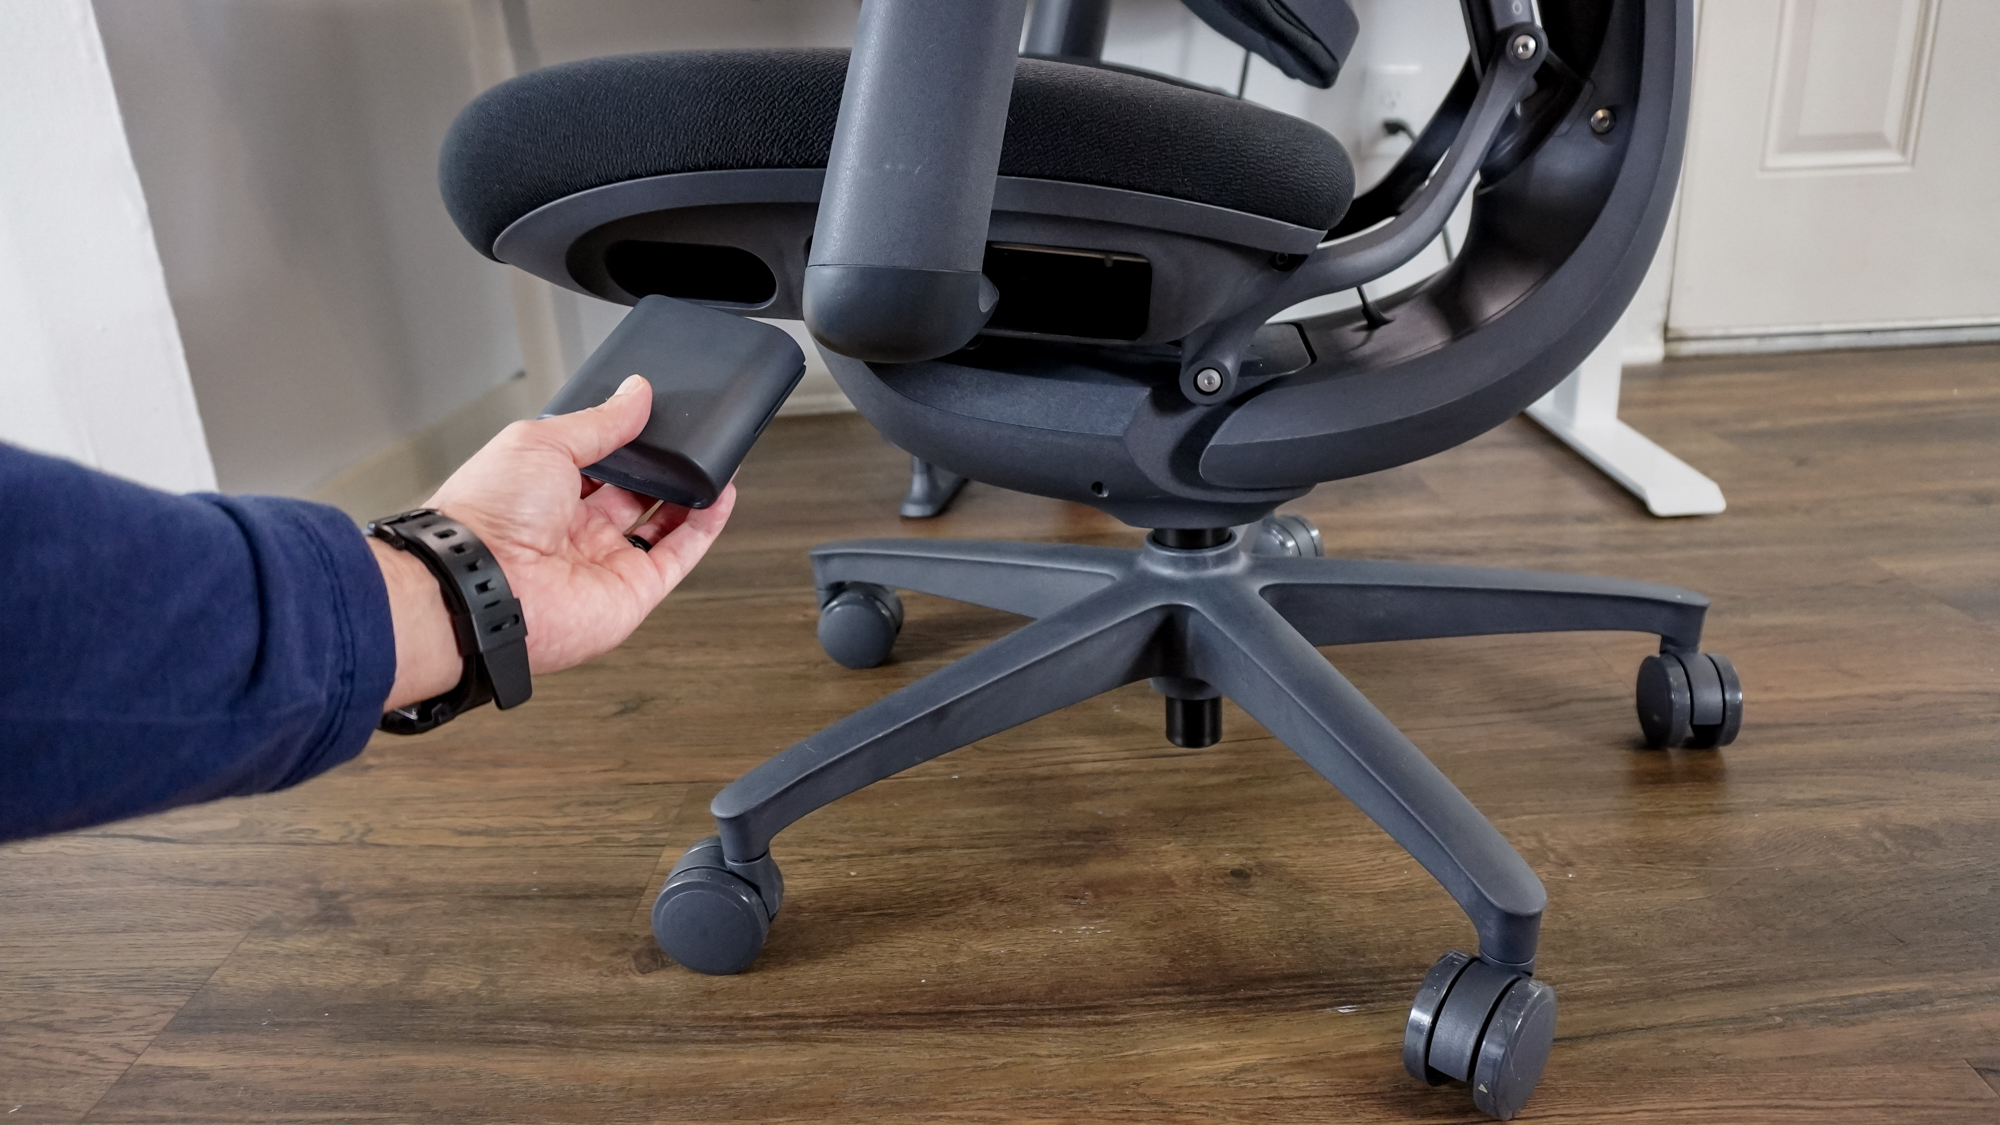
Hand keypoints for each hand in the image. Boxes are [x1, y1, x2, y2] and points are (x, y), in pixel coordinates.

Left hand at [373, 375, 733, 710]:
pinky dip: (706, 525)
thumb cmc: (488, 516)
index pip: (596, 461)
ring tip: (711, 459)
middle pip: (632, 492)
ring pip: (661, 523)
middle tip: (685, 436)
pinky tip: (721, 493)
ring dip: (688, 493)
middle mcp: (573, 529)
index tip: (653, 414)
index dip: (626, 438)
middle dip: (660, 464)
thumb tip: (635, 395)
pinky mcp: (634, 590)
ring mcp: (604, 560)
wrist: (483, 585)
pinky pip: (679, 554)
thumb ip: (599, 422)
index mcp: (542, 491)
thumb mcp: (543, 442)